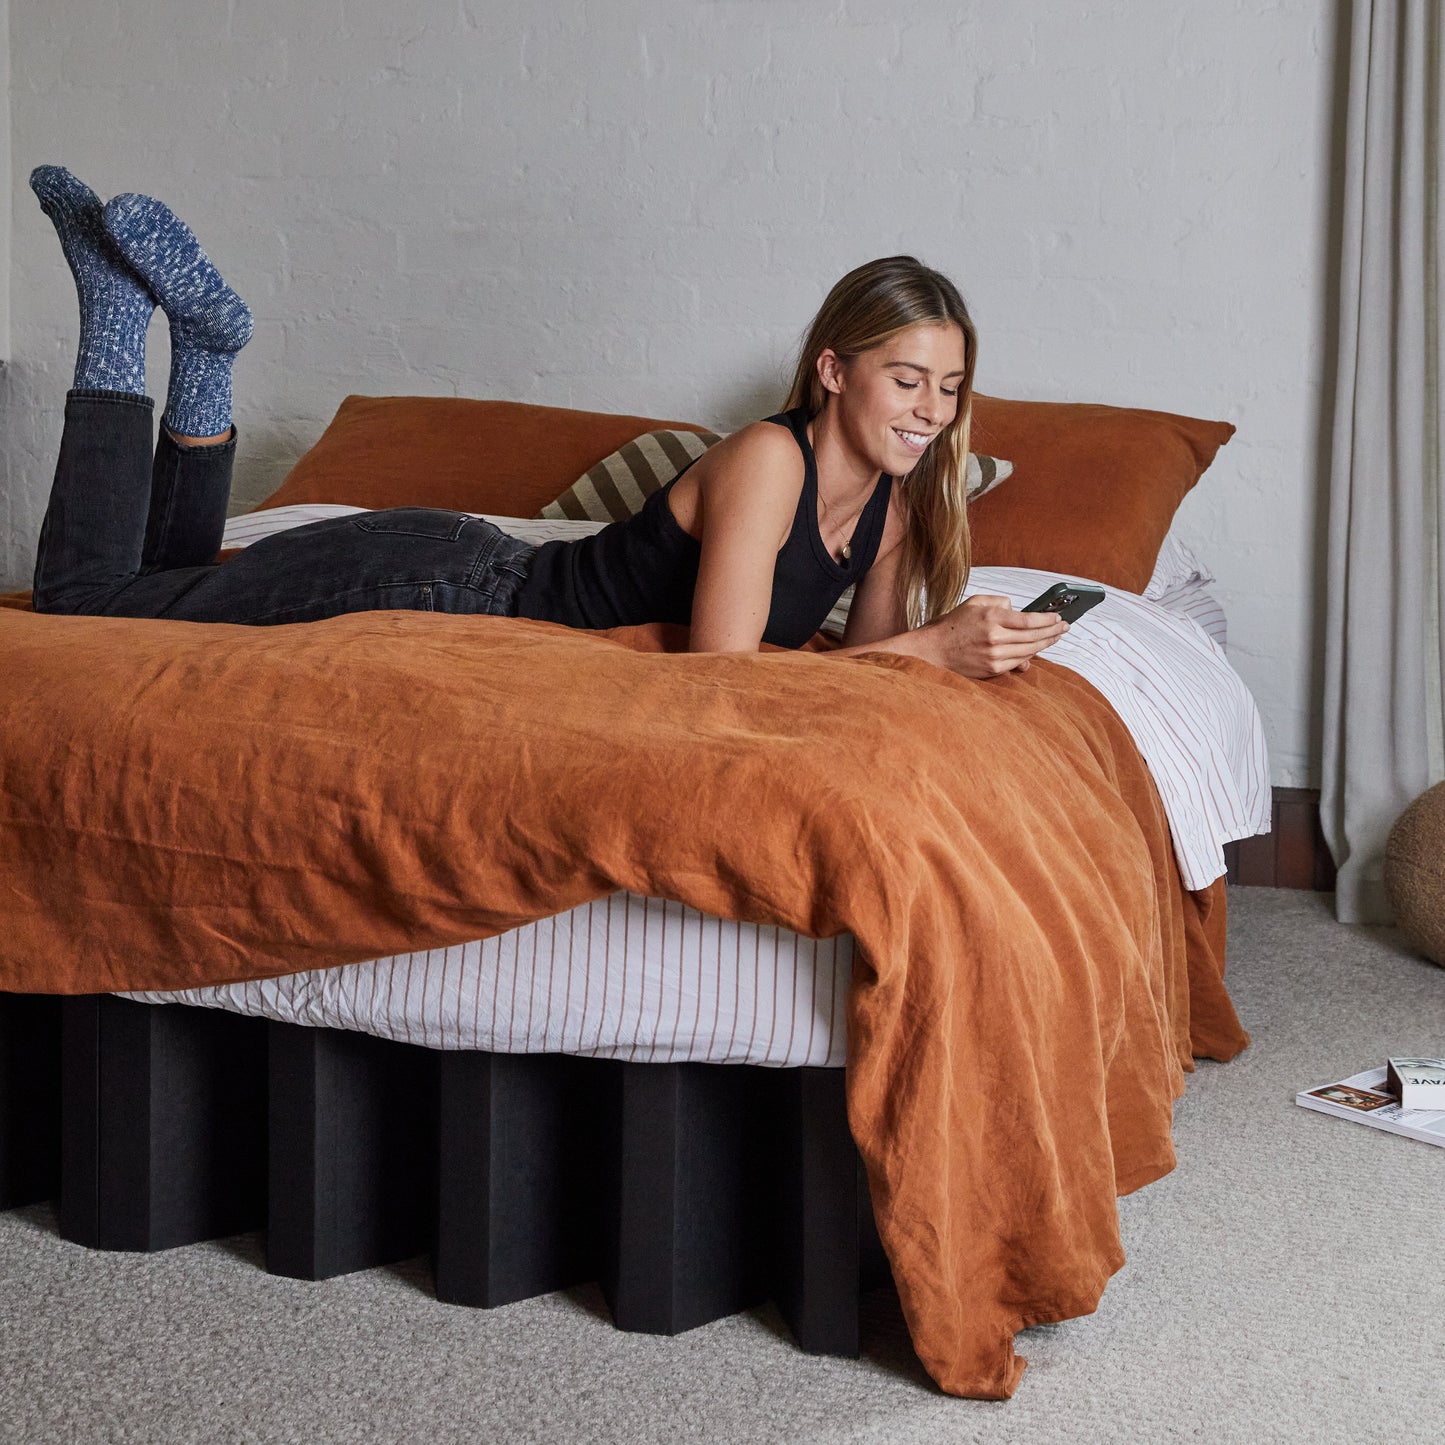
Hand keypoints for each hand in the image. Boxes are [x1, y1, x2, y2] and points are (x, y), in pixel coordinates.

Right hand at [918, 594, 1067, 678]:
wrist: (935, 650)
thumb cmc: (955, 625)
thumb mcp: (975, 602)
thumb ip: (999, 601)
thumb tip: (1019, 610)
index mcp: (991, 618)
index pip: (1029, 620)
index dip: (1048, 619)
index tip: (1058, 617)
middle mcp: (995, 638)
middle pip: (1034, 636)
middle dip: (1053, 631)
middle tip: (1064, 627)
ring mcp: (994, 656)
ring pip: (1029, 651)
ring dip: (1045, 644)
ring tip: (1055, 637)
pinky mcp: (992, 669)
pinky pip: (1018, 662)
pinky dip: (1030, 656)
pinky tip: (1037, 649)